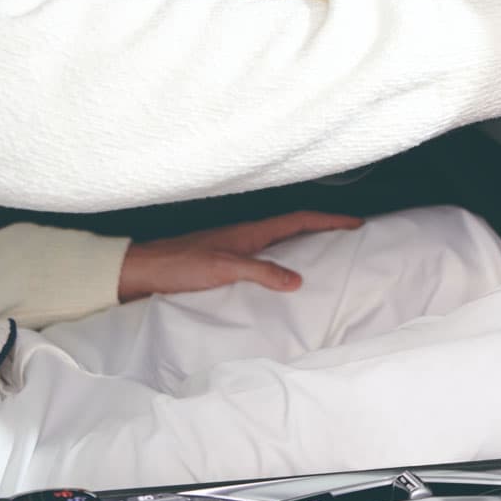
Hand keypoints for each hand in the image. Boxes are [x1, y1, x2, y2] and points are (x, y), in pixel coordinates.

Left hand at [116, 209, 363, 301]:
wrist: (143, 270)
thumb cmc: (181, 265)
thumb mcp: (224, 268)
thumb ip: (261, 272)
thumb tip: (298, 280)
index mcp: (251, 231)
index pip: (299, 219)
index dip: (329, 220)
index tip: (356, 223)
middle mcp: (248, 235)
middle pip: (294, 226)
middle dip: (324, 228)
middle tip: (349, 237)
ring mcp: (238, 247)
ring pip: (281, 241)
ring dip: (305, 243)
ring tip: (327, 255)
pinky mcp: (227, 262)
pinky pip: (267, 256)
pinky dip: (284, 260)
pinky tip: (284, 278)